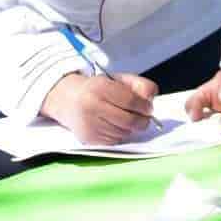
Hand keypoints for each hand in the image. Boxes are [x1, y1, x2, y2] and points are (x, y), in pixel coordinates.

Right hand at [41, 72, 158, 144]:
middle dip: (142, 121)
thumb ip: (139, 85)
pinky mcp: (88, 138)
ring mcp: (89, 124)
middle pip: (129, 121)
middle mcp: (91, 107)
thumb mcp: (118, 80)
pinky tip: (114, 125)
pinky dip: (120, 134)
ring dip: (131, 128)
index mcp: (100, 88)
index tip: (149, 108)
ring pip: (123, 132)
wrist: (68, 100)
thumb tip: (151, 99)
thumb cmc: (98, 89)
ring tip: (126, 119)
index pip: (131, 101)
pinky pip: (114, 140)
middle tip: (145, 118)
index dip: (145, 107)